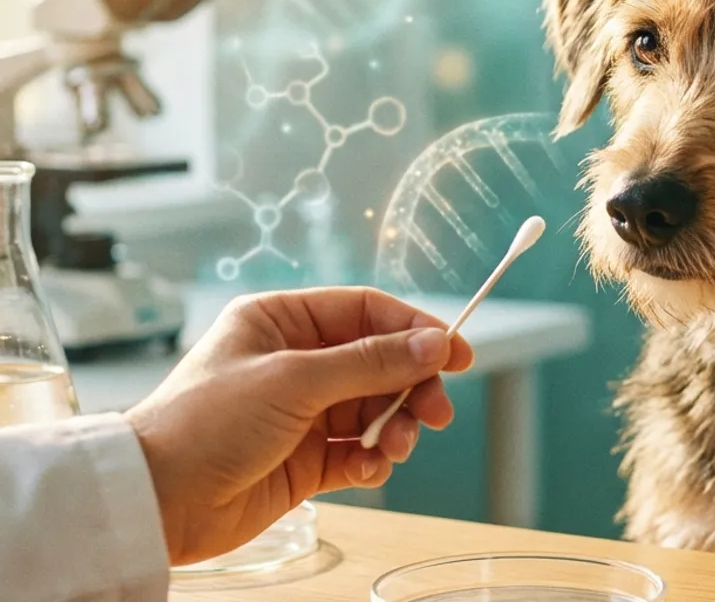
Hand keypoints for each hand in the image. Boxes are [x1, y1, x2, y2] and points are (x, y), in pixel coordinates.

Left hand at [124, 286, 472, 565]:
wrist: (157, 501)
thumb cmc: (204, 423)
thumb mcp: (294, 379)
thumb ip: (370, 362)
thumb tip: (433, 345)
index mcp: (281, 321)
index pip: (365, 313)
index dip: (414, 330)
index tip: (456, 352)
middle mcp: (294, 362)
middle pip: (379, 363)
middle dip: (411, 387)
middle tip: (437, 410)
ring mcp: (300, 412)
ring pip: (374, 410)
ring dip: (394, 428)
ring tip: (395, 447)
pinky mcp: (304, 459)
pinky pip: (358, 452)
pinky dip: (371, 461)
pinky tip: (366, 470)